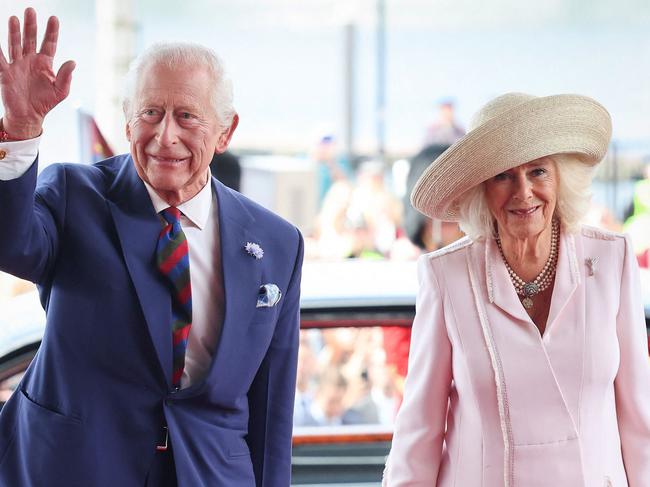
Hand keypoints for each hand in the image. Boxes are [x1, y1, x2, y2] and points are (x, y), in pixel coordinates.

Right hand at [0, 8, 74, 139]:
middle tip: (30, 11)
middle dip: (30, 25)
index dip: (51, 31)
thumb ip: (65, 76)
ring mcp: (18, 65)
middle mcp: (31, 60)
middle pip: (30, 39)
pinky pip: (0, 59)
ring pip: (15, 44)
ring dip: (14, 32)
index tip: (53, 18)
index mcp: (45, 63)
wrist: (29, 116)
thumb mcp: (60, 91)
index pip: (49, 43)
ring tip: (14, 18)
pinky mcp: (6, 72)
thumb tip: (73, 62)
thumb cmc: (46, 103)